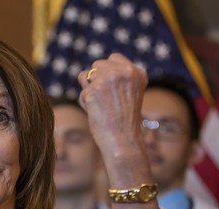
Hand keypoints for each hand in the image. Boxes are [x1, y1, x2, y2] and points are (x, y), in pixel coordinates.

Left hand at [77, 53, 149, 186]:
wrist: (123, 140)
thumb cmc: (124, 121)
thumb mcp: (129, 94)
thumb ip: (118, 79)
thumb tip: (90, 71)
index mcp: (136, 72)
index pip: (113, 58)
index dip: (106, 72)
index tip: (110, 89)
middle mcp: (124, 72)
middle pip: (97, 65)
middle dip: (95, 80)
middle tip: (105, 100)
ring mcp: (108, 79)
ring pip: (85, 75)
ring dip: (88, 90)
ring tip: (100, 105)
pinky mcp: (94, 90)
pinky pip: (82, 92)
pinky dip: (85, 103)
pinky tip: (96, 112)